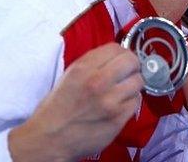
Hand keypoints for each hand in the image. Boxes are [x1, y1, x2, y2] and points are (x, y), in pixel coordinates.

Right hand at [9, 42, 143, 161]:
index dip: (121, 53)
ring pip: (138, 81)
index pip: (115, 48)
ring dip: (133, 85)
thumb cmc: (58, 108)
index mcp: (82, 69)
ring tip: (124, 91)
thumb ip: (93, 64)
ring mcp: (110, 101)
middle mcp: (97, 82)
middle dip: (132, 66)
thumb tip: (117, 56)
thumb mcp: (69, 77)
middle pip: (131, 62)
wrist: (49, 139)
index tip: (121, 59)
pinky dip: (131, 102)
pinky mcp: (118, 119)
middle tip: (128, 73)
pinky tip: (121, 105)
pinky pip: (136, 102)